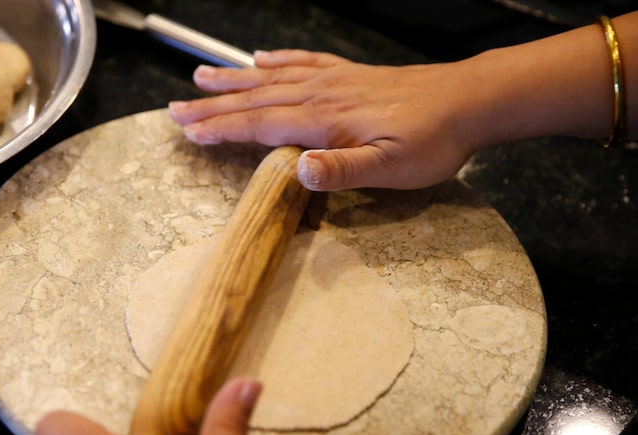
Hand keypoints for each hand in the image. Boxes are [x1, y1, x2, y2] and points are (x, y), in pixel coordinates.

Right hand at [168, 49, 480, 191]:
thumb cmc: (431, 141)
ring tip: (201, 76)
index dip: (220, 129)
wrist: (468, 102)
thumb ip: (342, 169)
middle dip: (212, 106)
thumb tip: (297, 171)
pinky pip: (305, 60)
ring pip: (272, 76)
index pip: (260, 124)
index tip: (187, 132)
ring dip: (233, 78)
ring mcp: (335, 80)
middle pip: (255, 99)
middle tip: (174, 109)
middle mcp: (322, 94)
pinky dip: (278, 59)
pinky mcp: (350, 74)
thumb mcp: (390, 167)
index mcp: (324, 120)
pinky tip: (262, 57)